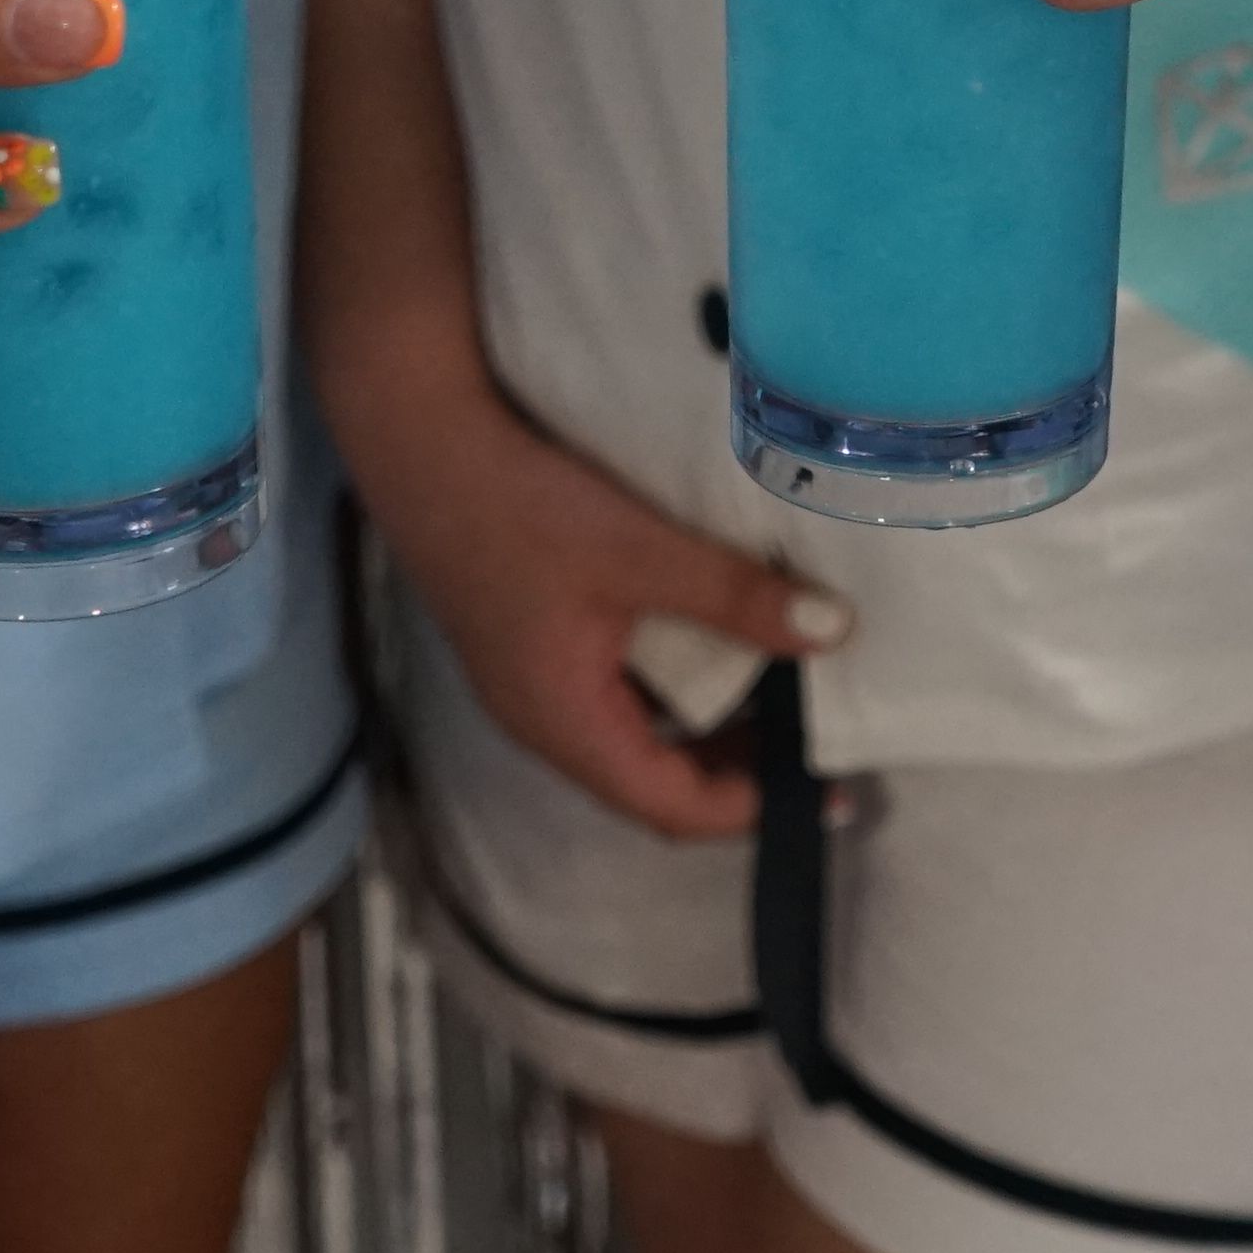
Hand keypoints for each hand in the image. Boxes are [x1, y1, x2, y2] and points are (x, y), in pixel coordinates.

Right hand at [327, 346, 839, 839]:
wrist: (418, 444)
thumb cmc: (521, 508)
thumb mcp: (642, 552)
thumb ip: (737, 596)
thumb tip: (834, 634)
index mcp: (567, 725)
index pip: (671, 807)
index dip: (752, 808)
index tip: (826, 790)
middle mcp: (544, 723)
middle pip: (653, 781)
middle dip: (737, 771)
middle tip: (816, 740)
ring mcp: (531, 685)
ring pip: (634, 735)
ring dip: (706, 727)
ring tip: (782, 692)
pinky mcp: (529, 646)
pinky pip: (613, 694)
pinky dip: (673, 686)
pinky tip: (713, 640)